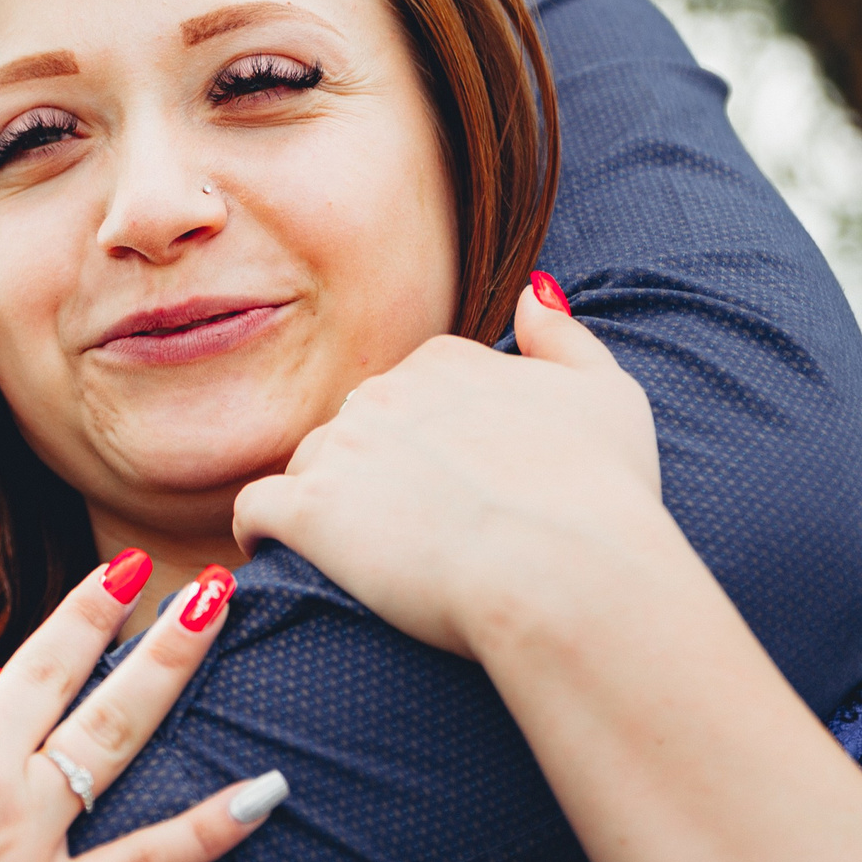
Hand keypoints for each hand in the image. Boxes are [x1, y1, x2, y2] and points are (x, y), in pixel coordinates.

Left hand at [232, 275, 666, 658]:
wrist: (566, 571)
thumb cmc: (600, 494)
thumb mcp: (607, 395)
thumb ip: (563, 337)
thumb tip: (533, 290)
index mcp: (445, 360)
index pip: (408, 392)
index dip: (422, 443)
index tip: (446, 487)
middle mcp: (382, 390)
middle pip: (355, 427)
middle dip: (372, 471)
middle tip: (409, 530)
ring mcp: (340, 448)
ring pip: (308, 466)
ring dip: (325, 502)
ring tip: (359, 555)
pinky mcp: (308, 510)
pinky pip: (254, 512)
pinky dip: (262, 532)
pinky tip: (278, 554)